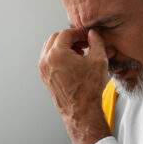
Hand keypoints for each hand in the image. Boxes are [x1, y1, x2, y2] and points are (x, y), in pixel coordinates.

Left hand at [38, 28, 110, 143]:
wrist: (82, 110)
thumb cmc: (88, 90)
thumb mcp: (98, 60)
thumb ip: (96, 41)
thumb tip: (93, 34)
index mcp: (57, 54)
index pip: (66, 33)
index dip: (79, 32)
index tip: (87, 36)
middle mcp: (46, 61)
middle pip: (56, 38)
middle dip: (70, 38)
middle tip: (84, 43)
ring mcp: (44, 70)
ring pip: (51, 48)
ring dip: (64, 46)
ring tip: (79, 53)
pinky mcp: (45, 77)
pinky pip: (49, 59)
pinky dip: (59, 56)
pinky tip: (73, 62)